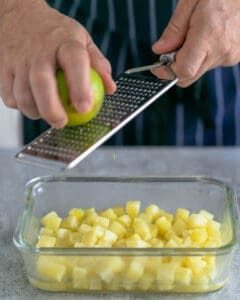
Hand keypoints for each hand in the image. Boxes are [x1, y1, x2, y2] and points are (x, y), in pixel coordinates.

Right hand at [0, 0, 115, 127]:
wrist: (19, 14)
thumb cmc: (56, 34)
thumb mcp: (82, 40)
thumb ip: (98, 64)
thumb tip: (110, 89)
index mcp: (65, 42)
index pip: (74, 63)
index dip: (80, 88)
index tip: (85, 108)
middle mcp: (39, 50)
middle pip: (41, 83)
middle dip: (51, 109)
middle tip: (61, 122)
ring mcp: (18, 59)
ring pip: (22, 94)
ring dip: (35, 111)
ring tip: (48, 115)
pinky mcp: (3, 68)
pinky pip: (8, 96)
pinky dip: (20, 106)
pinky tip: (31, 104)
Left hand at [152, 0, 239, 86]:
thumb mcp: (192, 0)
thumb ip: (175, 28)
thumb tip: (159, 50)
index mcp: (209, 34)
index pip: (184, 70)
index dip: (167, 72)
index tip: (158, 67)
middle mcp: (221, 50)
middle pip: (189, 76)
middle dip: (175, 66)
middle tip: (173, 48)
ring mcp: (231, 55)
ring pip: (199, 70)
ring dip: (191, 59)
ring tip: (196, 33)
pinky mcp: (236, 56)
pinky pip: (212, 63)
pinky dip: (204, 54)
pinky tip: (208, 36)